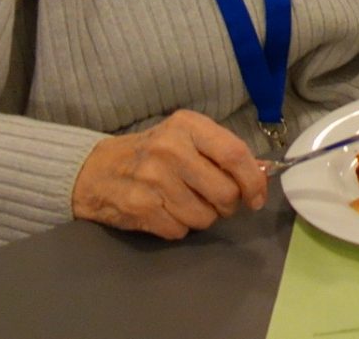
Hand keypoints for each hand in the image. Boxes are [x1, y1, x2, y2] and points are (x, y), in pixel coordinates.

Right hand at [71, 110, 266, 240]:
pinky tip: (164, 211)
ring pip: (204, 217)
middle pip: (225, 192)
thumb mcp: (185, 139)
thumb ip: (222, 153)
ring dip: (202, 218)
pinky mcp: (140, 206)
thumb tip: (263, 172)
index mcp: (187, 126)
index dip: (253, 181)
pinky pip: (179, 230)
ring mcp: (153, 178)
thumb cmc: (150, 153)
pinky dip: (177, 227)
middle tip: (217, 202)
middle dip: (228, 205)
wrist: (95, 170)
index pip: (235, 154)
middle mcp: (170, 149)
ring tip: (185, 203)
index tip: (257, 197)